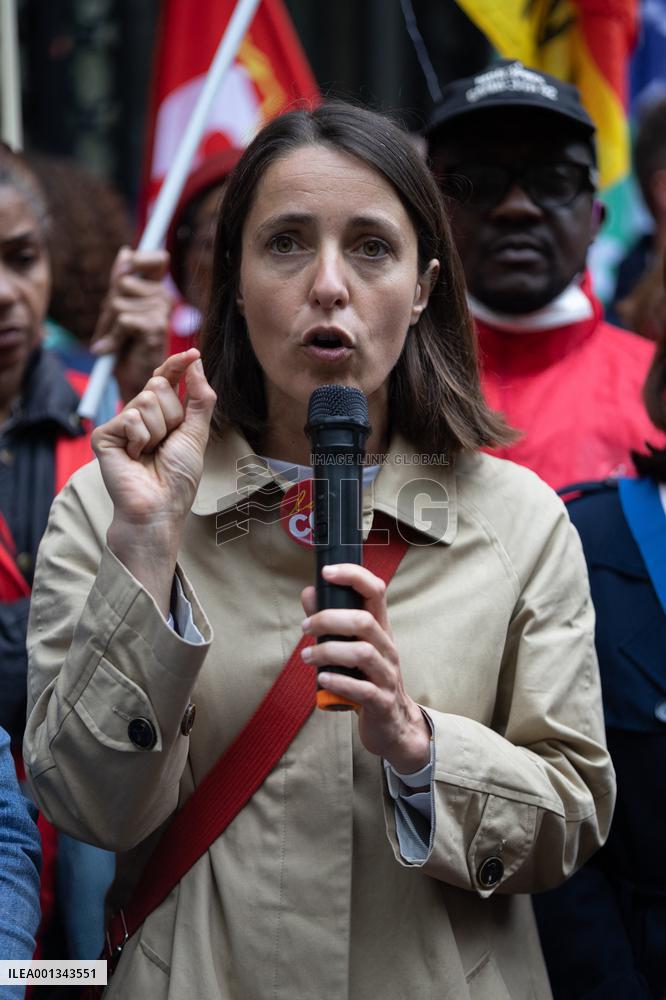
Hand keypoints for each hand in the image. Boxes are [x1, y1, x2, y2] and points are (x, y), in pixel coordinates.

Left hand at [91, 246, 172, 401]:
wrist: (133, 382)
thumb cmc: (126, 348)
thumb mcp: (119, 309)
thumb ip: (122, 280)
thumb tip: (126, 252)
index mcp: (159, 291)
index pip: (154, 259)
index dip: (137, 261)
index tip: (125, 273)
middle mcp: (165, 298)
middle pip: (122, 282)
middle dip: (109, 306)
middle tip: (111, 328)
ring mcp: (162, 312)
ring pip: (118, 302)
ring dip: (108, 325)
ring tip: (114, 341)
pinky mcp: (155, 328)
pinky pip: (123, 320)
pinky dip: (112, 338)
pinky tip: (111, 350)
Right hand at [91, 350, 215, 614]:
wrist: (159, 506)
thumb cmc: (178, 478)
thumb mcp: (196, 433)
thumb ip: (199, 398)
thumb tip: (197, 363)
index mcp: (161, 416)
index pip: (165, 379)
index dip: (177, 365)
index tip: (192, 353)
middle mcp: (139, 416)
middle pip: (158, 385)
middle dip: (172, 414)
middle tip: (165, 444)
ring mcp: (120, 425)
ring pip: (146, 400)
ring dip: (158, 431)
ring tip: (150, 455)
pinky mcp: (104, 435)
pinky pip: (131, 417)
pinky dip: (141, 438)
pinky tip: (134, 458)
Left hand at [300, 564, 430, 772]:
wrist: (394, 725)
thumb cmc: (368, 680)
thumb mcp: (352, 647)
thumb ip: (331, 621)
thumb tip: (309, 592)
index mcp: (380, 629)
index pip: (375, 591)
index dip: (353, 576)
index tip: (327, 572)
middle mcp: (387, 648)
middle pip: (363, 621)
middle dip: (329, 619)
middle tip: (305, 626)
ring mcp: (387, 675)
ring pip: (362, 653)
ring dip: (328, 651)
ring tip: (307, 656)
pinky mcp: (382, 702)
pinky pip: (363, 689)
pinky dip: (340, 681)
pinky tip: (322, 679)